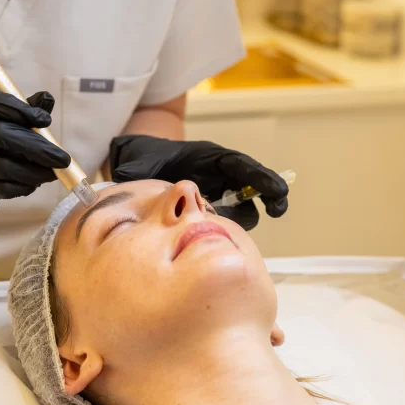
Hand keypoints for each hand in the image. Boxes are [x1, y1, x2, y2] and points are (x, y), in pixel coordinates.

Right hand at [0, 89, 70, 224]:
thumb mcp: (6, 119)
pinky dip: (21, 187)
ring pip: (0, 166)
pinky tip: (33, 184)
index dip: (19, 109)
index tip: (46, 120)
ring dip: (32, 172)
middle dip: (36, 148)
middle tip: (62, 159)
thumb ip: (26, 109)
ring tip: (51, 174)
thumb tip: (47, 98)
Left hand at [109, 135, 288, 230]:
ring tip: (252, 233)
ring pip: (241, 207)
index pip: (237, 165)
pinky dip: (231, 231)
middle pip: (249, 185)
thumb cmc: (145, 158)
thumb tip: (126, 177)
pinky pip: (228, 220)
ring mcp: (216, 192)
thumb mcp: (140, 161)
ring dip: (246, 219)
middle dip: (267, 194)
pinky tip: (231, 246)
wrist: (140, 165)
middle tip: (278, 208)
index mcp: (206, 159)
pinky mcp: (211, 209)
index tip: (275, 187)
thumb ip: (137, 169)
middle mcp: (216, 175)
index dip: (257, 176)